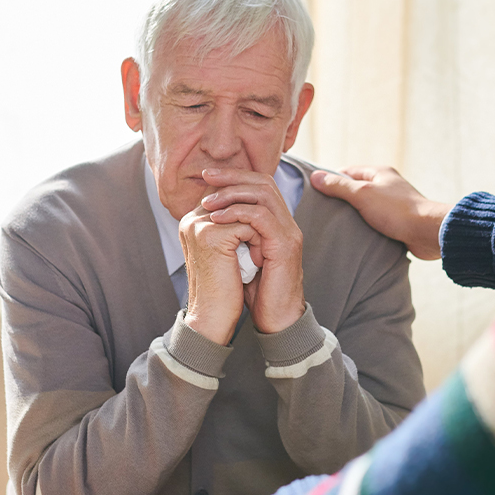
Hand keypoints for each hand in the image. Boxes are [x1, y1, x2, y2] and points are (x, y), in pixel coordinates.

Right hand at [180, 206, 254, 344]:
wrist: (212, 318)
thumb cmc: (222, 288)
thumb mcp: (226, 250)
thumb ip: (231, 226)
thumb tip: (254, 204)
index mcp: (192, 221)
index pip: (228, 197)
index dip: (250, 214)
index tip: (259, 238)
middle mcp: (191, 219)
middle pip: (237, 199)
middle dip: (255, 220)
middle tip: (261, 247)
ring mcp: (199, 226)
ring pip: (245, 211)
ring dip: (259, 232)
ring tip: (257, 256)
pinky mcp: (211, 235)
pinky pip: (248, 224)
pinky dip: (258, 242)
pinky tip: (255, 262)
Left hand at [200, 168, 304, 334]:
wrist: (276, 318)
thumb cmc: (257, 291)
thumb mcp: (241, 255)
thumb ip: (233, 233)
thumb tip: (208, 215)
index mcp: (277, 222)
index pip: (259, 184)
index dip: (234, 176)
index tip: (207, 177)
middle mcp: (286, 223)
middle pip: (263, 182)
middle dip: (232, 176)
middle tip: (206, 177)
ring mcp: (288, 232)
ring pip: (263, 193)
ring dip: (232, 193)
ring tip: (207, 202)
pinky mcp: (285, 245)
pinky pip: (262, 217)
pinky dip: (238, 213)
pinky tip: (218, 219)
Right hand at [309, 166, 448, 260]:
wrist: (427, 233)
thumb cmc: (397, 210)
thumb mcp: (363, 194)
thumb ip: (339, 186)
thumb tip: (315, 177)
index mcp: (380, 173)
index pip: (348, 171)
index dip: (331, 180)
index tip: (316, 192)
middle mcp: (388, 185)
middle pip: (357, 189)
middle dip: (342, 200)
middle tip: (324, 212)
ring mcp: (394, 204)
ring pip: (366, 207)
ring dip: (354, 216)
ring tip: (337, 225)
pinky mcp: (398, 221)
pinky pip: (376, 221)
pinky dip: (366, 227)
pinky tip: (357, 236)